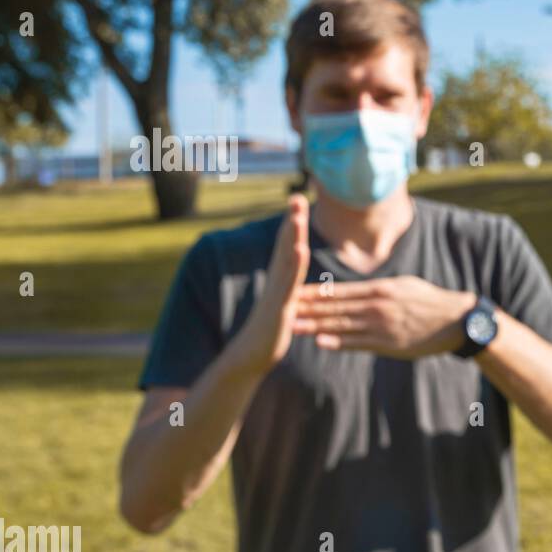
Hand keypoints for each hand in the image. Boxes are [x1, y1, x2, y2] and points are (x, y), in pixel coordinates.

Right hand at [227, 195, 309, 376]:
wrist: (251, 356)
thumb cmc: (269, 331)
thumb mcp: (284, 304)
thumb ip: (289, 288)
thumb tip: (295, 278)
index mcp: (281, 279)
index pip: (288, 245)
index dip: (293, 223)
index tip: (299, 200)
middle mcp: (277, 280)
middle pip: (285, 245)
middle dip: (292, 220)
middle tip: (297, 196)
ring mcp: (277, 292)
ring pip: (286, 259)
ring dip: (292, 236)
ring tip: (298, 216)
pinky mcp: (279, 306)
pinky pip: (288, 282)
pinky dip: (294, 265)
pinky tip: (300, 249)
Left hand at [292, 276, 475, 358]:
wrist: (456, 321)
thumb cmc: (430, 302)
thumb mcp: (404, 286)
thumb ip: (378, 289)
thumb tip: (358, 291)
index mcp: (379, 289)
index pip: (339, 290)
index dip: (314, 292)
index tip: (293, 291)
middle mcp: (377, 306)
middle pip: (335, 307)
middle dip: (307, 308)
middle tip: (283, 308)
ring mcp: (382, 326)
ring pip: (343, 325)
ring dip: (316, 326)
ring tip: (294, 326)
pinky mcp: (390, 344)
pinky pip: (359, 344)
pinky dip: (339, 343)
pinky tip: (321, 343)